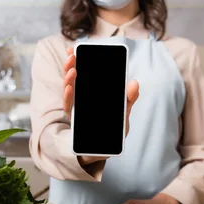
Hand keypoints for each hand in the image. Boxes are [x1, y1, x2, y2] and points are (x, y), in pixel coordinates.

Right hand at [63, 47, 139, 165]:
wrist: (103, 154)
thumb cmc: (113, 133)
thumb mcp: (124, 114)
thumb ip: (128, 99)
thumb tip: (135, 82)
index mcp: (91, 95)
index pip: (83, 75)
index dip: (77, 62)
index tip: (73, 49)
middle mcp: (81, 101)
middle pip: (74, 80)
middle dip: (71, 66)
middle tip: (71, 54)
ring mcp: (77, 111)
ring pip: (69, 91)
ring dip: (69, 79)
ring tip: (71, 68)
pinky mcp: (75, 122)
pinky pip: (70, 108)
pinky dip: (69, 97)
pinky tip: (69, 88)